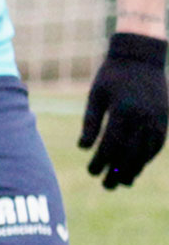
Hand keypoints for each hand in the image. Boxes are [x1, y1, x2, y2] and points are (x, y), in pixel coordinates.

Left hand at [79, 32, 167, 188]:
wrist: (141, 57)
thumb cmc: (112, 76)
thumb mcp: (96, 95)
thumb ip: (91, 122)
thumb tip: (84, 148)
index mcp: (124, 111)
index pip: (111, 145)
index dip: (101, 161)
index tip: (92, 172)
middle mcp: (144, 118)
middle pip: (130, 153)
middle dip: (117, 172)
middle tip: (106, 186)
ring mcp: (158, 120)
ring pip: (147, 152)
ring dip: (134, 170)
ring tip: (122, 183)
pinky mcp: (165, 119)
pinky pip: (157, 145)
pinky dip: (147, 158)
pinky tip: (137, 167)